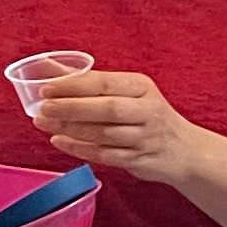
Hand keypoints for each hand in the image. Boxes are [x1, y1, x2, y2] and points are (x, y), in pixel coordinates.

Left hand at [29, 68, 200, 182]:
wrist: (184, 150)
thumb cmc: (147, 115)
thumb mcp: (128, 91)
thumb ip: (89, 80)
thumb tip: (47, 66)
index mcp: (141, 87)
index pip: (104, 83)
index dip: (74, 85)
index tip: (46, 88)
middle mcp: (147, 111)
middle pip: (106, 108)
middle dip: (70, 107)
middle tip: (42, 107)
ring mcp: (144, 138)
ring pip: (103, 133)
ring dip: (70, 129)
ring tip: (43, 123)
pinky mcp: (138, 160)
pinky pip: (104, 155)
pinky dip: (79, 149)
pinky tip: (59, 142)